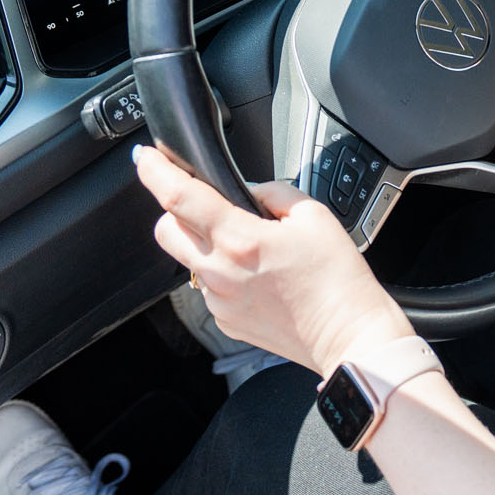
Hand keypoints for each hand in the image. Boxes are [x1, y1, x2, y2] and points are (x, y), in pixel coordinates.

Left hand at [134, 145, 412, 377]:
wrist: (349, 336)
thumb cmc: (338, 281)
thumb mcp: (315, 216)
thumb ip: (274, 193)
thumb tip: (250, 192)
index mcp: (240, 239)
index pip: (179, 197)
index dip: (155, 171)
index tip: (146, 158)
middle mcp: (220, 272)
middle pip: (166, 230)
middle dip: (176, 211)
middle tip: (205, 205)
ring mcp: (220, 301)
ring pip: (189, 260)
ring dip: (205, 245)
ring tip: (251, 250)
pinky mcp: (225, 322)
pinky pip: (210, 287)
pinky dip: (224, 275)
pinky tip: (259, 278)